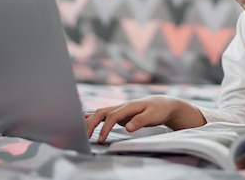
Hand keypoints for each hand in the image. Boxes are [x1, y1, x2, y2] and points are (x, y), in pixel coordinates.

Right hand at [84, 95, 205, 142]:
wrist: (164, 104)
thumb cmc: (159, 109)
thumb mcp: (153, 115)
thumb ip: (140, 121)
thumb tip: (127, 128)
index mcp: (128, 106)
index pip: (112, 117)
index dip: (104, 128)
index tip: (100, 140)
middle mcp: (122, 106)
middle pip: (101, 112)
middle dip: (91, 123)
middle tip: (84, 136)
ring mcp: (120, 110)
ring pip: (101, 112)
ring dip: (90, 120)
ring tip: (81, 130)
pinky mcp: (121, 114)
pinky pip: (105, 115)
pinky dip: (94, 117)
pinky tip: (85, 119)